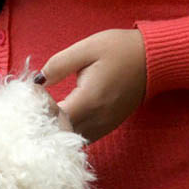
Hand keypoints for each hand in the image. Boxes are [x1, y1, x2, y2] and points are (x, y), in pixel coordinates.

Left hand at [37, 28, 146, 142]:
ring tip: (46, 114)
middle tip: (34, 109)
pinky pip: (84, 138)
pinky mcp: (108, 127)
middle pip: (61, 134)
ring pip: (72, 140)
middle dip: (44, 124)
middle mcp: (97, 119)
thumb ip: (59, 65)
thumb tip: (37, 81)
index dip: (39, 111)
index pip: (55, 118)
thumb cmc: (121, 49)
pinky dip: (70, 133)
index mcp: (89, 99)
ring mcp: (104, 126)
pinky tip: (62, 119)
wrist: (155, 59)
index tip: (33, 96)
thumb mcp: (87, 48)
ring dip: (57, 131)